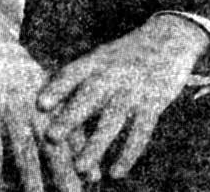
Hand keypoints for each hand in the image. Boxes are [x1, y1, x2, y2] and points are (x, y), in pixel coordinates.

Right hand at [0, 0, 81, 191]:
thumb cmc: (5, 65)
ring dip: (34, 179)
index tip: (96, 178)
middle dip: (67, 172)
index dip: (83, 153)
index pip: (70, 126)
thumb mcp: (31, 80)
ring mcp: (9, 107)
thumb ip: (49, 105)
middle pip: (53, 141)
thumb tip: (60, 138)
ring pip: (25, 150)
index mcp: (47, 92)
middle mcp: (32, 101)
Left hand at [38, 15, 209, 182]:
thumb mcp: (103, 56)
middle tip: (51, 137)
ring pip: (113, 118)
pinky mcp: (154, 102)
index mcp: (97, 60)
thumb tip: (45, 100)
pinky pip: (141, 131)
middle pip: (90, 95)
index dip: (57, 88)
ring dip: (96, 143)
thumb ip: (81, 77)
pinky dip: (128, 153)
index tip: (39, 105)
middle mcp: (114, 73)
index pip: (73, 73)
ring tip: (80, 168)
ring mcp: (134, 88)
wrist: (170, 37)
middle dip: (71, 117)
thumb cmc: (127, 54)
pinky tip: (116, 172)